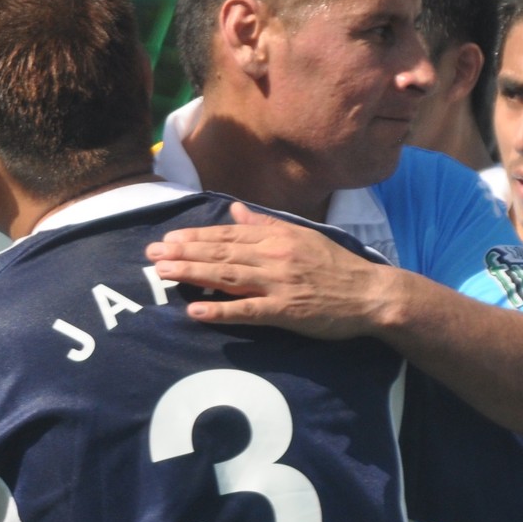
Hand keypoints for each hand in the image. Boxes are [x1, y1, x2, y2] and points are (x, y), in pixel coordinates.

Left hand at [146, 204, 402, 338]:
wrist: (371, 294)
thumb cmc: (337, 267)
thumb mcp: (302, 237)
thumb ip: (266, 224)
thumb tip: (236, 209)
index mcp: (277, 237)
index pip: (228, 234)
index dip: (195, 237)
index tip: (168, 238)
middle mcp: (274, 256)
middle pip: (221, 252)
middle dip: (183, 252)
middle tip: (151, 254)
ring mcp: (279, 283)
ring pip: (227, 276)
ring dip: (193, 274)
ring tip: (164, 273)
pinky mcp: (286, 311)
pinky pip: (247, 310)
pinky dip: (220, 310)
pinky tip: (196, 312)